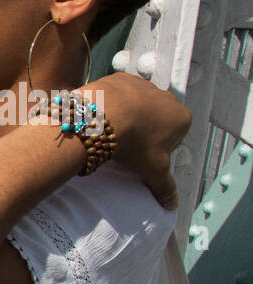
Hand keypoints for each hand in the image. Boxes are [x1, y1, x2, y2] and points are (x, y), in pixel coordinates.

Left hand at [88, 72, 190, 209]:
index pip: (174, 136)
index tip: (142, 155)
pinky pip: (117, 93)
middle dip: (144, 131)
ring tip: (111, 132)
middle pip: (156, 119)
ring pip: (137, 105)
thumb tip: (171, 204)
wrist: (102, 118)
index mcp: (181, 118)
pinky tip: (101, 118)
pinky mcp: (120, 78)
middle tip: (125, 145)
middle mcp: (167, 97)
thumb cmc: (133, 143)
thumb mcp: (153, 169)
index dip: (157, 148)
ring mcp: (144, 85)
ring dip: (127, 116)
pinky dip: (111, 103)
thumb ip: (165, 186)